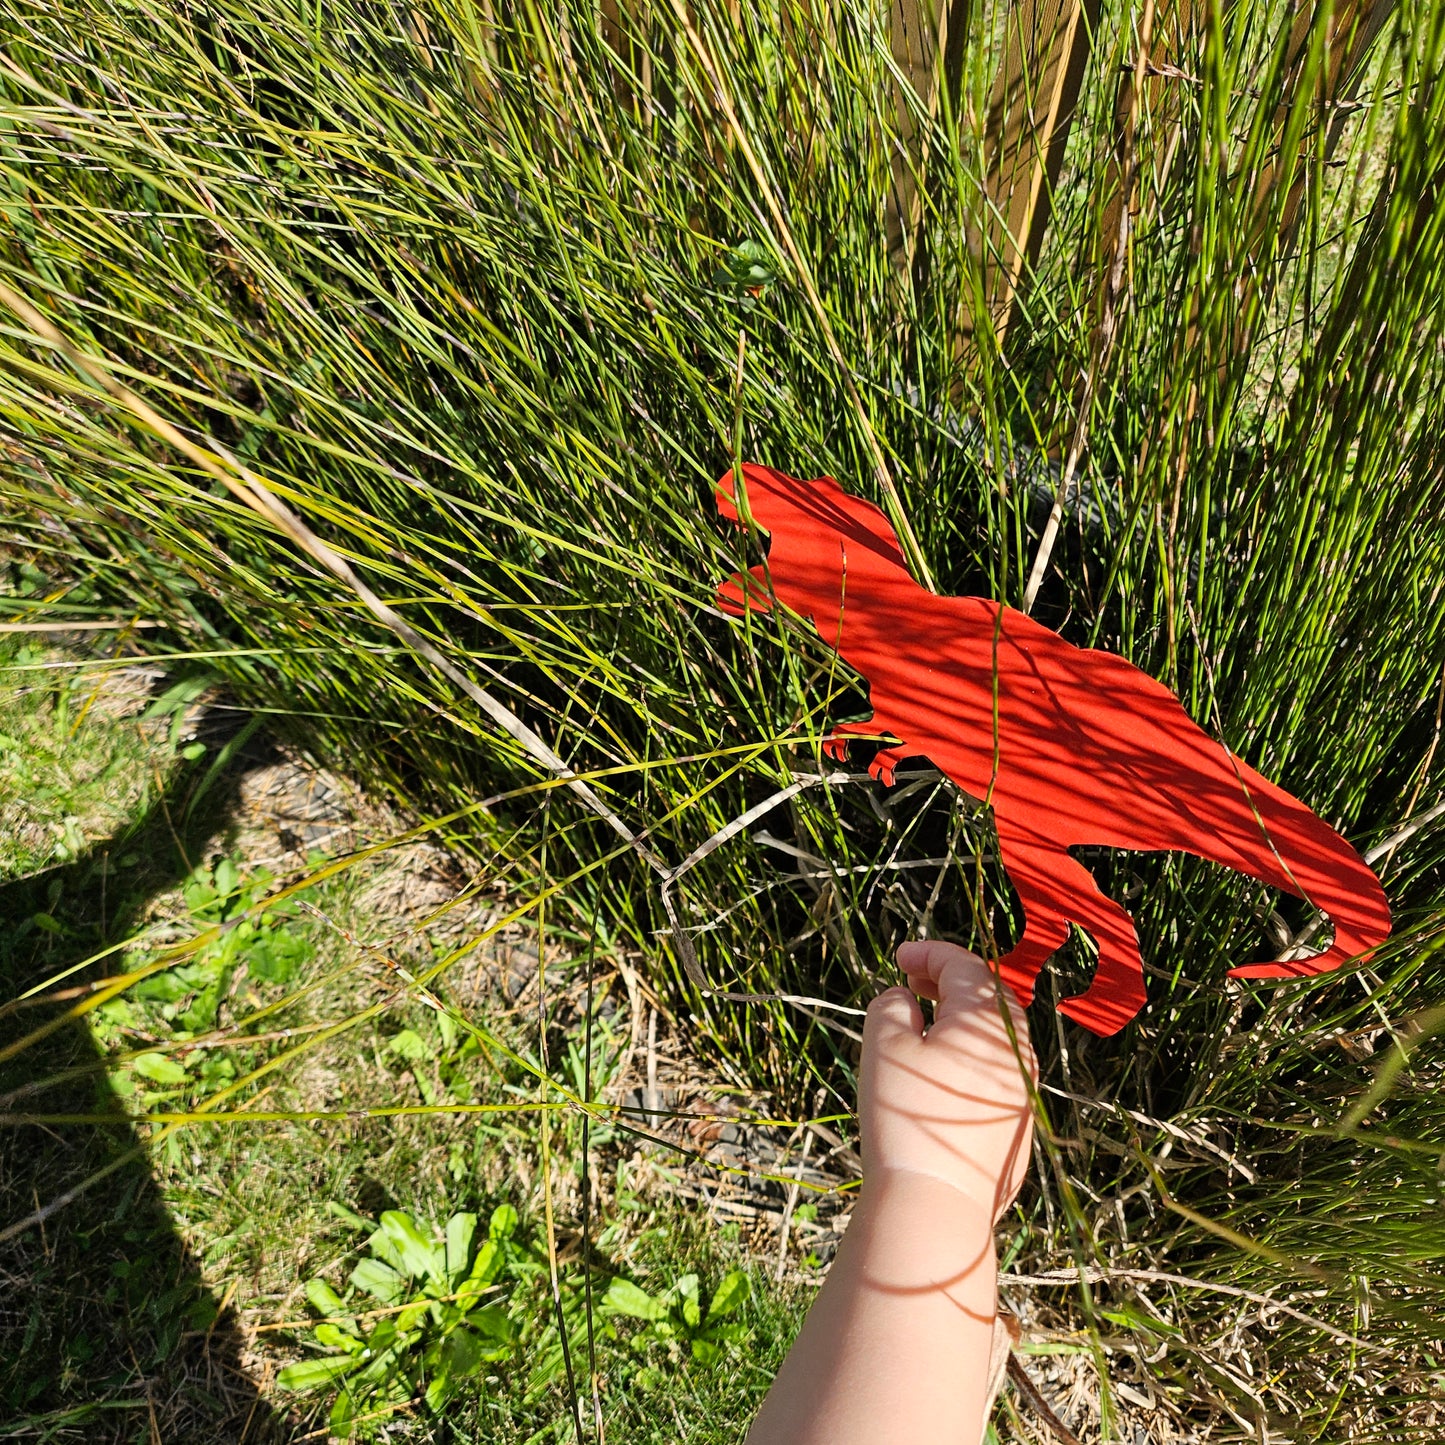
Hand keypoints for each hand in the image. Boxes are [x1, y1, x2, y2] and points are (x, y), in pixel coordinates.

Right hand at [860, 941, 1035, 1221]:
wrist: (937, 1203)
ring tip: (925, 1020)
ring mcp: (1024, 1088)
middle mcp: (1016, 1049)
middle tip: (913, 980)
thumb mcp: (884, 1048)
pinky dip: (971, 1051)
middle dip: (949, 980)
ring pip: (996, 1034)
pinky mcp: (1020, 1122)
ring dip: (961, 1016)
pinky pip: (998, 1068)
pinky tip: (941, 1068)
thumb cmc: (907, 1118)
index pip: (964, 966)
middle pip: (988, 995)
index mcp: (987, 1022)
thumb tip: (905, 999)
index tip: (900, 957)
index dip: (929, 953)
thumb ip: (891, 1007)